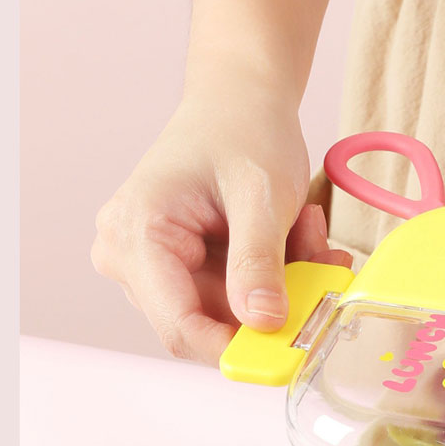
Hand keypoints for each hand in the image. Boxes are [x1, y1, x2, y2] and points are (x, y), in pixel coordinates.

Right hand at [91, 68, 349, 364]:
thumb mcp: (262, 194)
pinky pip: (229, 294)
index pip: (178, 325)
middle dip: (270, 302)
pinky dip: (269, 275)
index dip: (235, 348)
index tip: (292, 349)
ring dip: (277, 284)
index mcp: (135, 235)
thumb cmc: (243, 128)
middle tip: (317, 255)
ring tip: (304, 230)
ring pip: (224, 310)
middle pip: (205, 320)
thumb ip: (259, 260)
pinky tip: (290, 235)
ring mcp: (147, 262)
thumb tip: (264, 324)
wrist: (238, 97)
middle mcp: (127, 255)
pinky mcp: (173, 265)